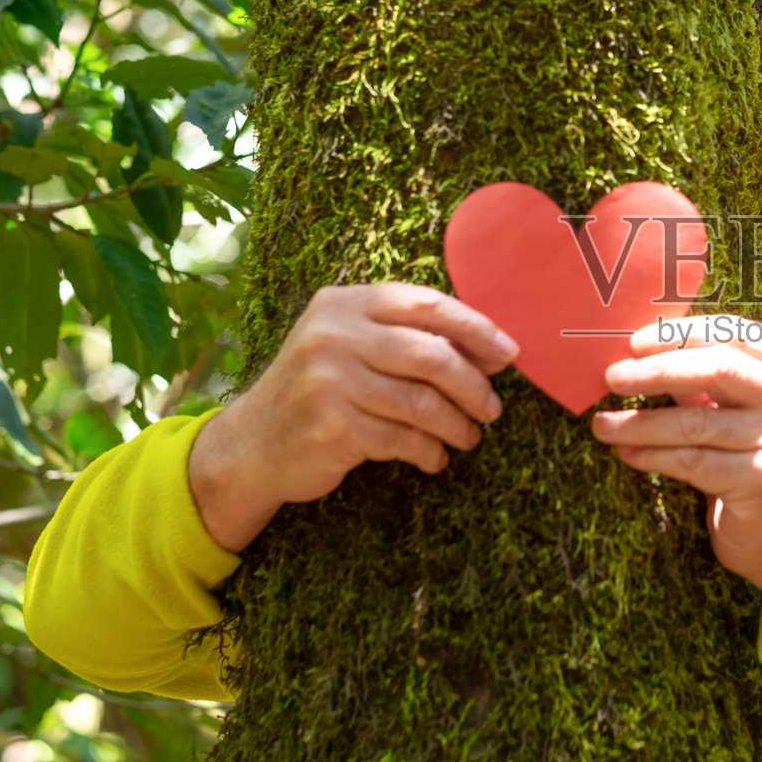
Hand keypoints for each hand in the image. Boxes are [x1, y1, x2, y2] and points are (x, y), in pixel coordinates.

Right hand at [188, 283, 518, 551]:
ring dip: (457, 424)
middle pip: (431, 355)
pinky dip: (429, 451)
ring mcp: (328, 381)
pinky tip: (435, 457)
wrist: (253, 443)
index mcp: (345, 303)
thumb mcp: (349, 345)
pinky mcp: (331, 427)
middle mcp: (333, 335)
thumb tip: (490, 350)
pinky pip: (403, 439)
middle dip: (473, 385)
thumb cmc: (320, 389)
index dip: (475, 328)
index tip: (508, 354)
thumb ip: (404, 336)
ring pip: (422, 402)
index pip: (426, 304)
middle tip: (492, 408)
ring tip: (469, 437)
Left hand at [591, 315, 761, 614]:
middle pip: (718, 369)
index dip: (681, 334)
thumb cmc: (748, 461)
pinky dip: (653, 456)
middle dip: (657, 370)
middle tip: (613, 376)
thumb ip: (702, 382)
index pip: (733, 333)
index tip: (634, 343)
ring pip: (697, 422)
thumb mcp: (732, 412)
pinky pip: (693, 461)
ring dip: (641, 423)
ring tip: (603, 425)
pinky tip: (627, 454)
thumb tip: (635, 357)